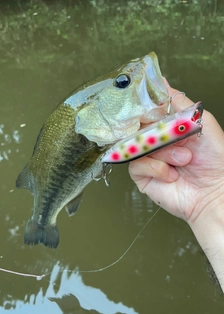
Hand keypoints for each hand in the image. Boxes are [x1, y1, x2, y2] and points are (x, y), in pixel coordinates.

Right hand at [129, 86, 223, 223]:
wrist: (215, 191)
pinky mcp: (142, 174)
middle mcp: (156, 140)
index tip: (146, 106)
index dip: (144, 107)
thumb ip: (179, 102)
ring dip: (163, 152)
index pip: (147, 111)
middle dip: (156, 131)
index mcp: (168, 127)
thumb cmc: (215, 159)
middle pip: (138, 125)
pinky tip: (171, 173)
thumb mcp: (200, 121)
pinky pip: (136, 163)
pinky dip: (156, 167)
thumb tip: (162, 83)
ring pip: (137, 143)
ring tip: (183, 160)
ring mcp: (148, 157)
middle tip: (171, 136)